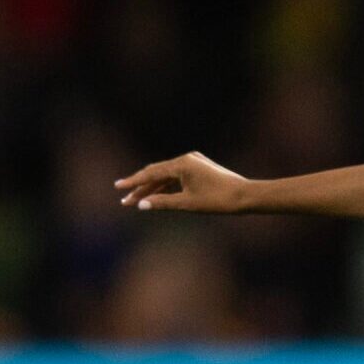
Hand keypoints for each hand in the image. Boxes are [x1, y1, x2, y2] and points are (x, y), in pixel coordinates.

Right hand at [115, 152, 253, 212]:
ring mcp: (194, 162)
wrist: (245, 196)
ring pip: (167, 176)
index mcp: (182, 164)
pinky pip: (177, 176)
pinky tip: (155, 195)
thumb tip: (141, 204)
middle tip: (124, 199)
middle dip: (140, 186)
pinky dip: (166, 186)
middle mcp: (187, 158)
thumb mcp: (187, 204)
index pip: (151, 173)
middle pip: (157, 173)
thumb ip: (163, 202)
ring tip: (136, 200)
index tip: (118, 188)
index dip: (133, 182)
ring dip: (152, 188)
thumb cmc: (218, 200)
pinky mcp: (200, 168)